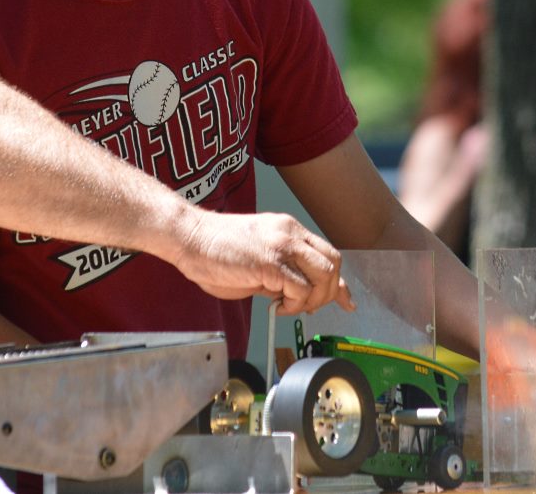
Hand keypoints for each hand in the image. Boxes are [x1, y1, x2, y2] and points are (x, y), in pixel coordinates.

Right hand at [174, 210, 354, 313]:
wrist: (189, 237)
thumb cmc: (214, 248)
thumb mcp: (258, 256)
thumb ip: (280, 271)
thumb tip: (295, 293)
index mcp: (287, 229)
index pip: (327, 254)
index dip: (339, 282)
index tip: (345, 301)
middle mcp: (289, 232)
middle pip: (332, 264)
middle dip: (328, 292)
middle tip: (310, 308)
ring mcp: (281, 245)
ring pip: (323, 275)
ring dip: (313, 299)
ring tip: (291, 306)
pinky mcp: (269, 262)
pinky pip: (300, 289)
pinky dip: (295, 304)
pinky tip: (277, 305)